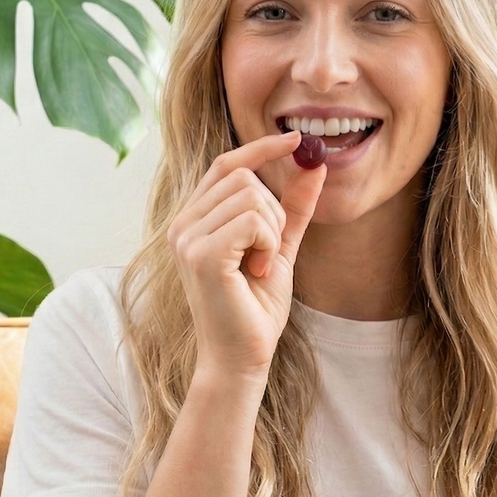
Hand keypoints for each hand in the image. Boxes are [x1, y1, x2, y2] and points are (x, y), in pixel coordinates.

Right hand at [167, 131, 325, 377]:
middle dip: (273, 210)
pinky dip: (268, 244)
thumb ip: (293, 208)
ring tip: (260, 266)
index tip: (298, 140)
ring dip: (272, 231)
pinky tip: (258, 272)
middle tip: (269, 251)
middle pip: (243, 176)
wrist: (243, 356)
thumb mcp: (280, 247)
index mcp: (194, 219)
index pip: (226, 164)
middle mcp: (182, 224)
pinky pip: (253, 221)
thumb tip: (314, 164)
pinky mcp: (201, 255)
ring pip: (251, 196)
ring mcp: (187, 238)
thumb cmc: (256, 308)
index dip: (261, 148)